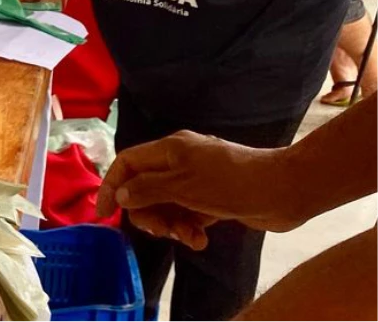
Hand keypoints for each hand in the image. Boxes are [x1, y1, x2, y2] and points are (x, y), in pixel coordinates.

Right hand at [97, 131, 304, 249]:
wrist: (285, 190)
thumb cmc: (230, 182)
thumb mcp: (182, 185)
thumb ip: (147, 189)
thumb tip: (119, 194)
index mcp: (169, 149)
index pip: (127, 163)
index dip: (111, 185)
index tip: (103, 213)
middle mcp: (180, 162)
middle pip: (145, 188)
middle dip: (148, 213)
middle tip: (160, 231)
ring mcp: (197, 181)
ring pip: (166, 205)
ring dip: (172, 225)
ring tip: (189, 238)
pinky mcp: (213, 199)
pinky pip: (188, 214)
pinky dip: (190, 228)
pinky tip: (201, 239)